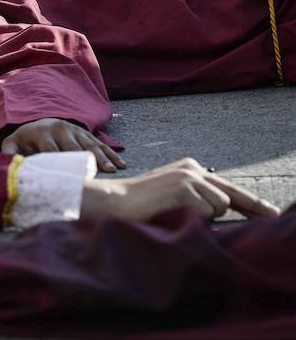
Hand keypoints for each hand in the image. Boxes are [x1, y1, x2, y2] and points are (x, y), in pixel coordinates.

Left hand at [2, 117, 125, 172]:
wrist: (39, 122)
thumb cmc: (25, 140)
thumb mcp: (13, 143)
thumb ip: (9, 152)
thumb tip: (8, 164)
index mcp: (42, 133)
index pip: (52, 150)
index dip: (60, 163)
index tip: (68, 177)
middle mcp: (61, 129)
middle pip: (75, 147)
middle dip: (85, 161)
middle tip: (97, 175)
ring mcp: (75, 130)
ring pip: (91, 145)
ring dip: (102, 158)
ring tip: (113, 170)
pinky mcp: (85, 133)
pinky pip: (100, 143)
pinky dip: (111, 153)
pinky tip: (121, 164)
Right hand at [81, 157, 280, 220]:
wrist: (115, 201)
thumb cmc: (142, 205)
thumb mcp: (174, 195)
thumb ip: (198, 197)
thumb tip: (226, 211)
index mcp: (190, 168)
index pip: (227, 187)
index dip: (251, 202)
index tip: (271, 212)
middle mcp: (192, 169)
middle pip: (230, 196)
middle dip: (250, 209)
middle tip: (273, 216)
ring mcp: (188, 176)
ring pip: (219, 207)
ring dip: (204, 218)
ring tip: (177, 216)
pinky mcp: (183, 187)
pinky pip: (205, 213)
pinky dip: (193, 220)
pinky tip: (172, 214)